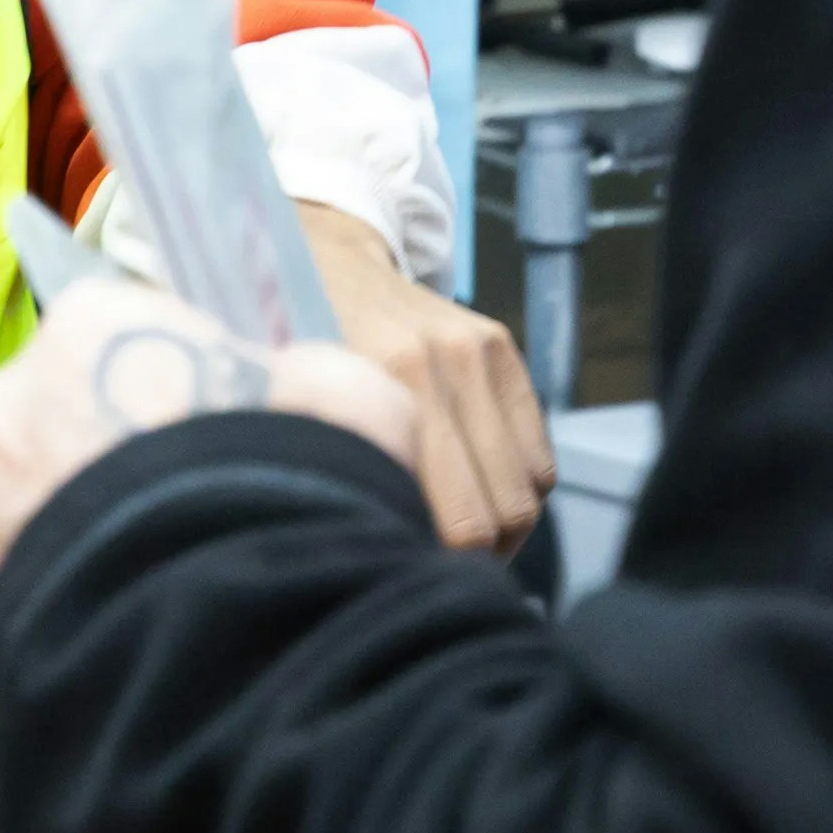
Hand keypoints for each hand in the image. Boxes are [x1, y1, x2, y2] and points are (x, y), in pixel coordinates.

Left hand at [0, 279, 412, 668]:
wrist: (228, 638)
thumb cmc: (293, 495)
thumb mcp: (350, 403)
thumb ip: (303, 384)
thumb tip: (291, 389)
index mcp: (93, 328)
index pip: (123, 346)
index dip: (175, 403)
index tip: (214, 456)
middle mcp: (5, 402)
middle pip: (57, 431)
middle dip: (104, 476)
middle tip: (177, 539)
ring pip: (15, 521)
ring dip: (64, 554)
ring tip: (139, 612)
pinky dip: (36, 629)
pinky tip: (99, 658)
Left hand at [297, 199, 554, 553]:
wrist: (323, 257)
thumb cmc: (293, 351)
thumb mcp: (296, 413)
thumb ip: (341, 477)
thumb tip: (374, 565)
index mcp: (388, 383)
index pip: (456, 521)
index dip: (439, 565)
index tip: (411, 575)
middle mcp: (444, 364)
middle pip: (501, 512)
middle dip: (475, 558)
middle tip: (435, 565)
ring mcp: (480, 352)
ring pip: (528, 488)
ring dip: (502, 530)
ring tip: (460, 539)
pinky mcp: (503, 347)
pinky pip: (538, 454)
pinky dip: (517, 490)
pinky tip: (478, 497)